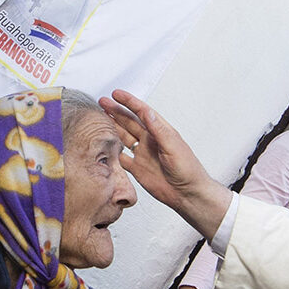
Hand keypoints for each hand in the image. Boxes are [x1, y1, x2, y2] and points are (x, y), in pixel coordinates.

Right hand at [99, 90, 231, 239]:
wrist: (188, 194)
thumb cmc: (188, 170)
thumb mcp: (174, 147)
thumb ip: (159, 131)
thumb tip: (148, 113)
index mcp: (161, 132)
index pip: (142, 113)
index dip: (129, 102)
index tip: (116, 94)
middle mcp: (150, 141)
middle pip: (129, 122)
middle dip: (116, 112)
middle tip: (102, 102)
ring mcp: (143, 154)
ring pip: (123, 137)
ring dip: (112, 128)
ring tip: (99, 119)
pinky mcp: (138, 169)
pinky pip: (121, 158)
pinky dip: (112, 152)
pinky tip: (103, 146)